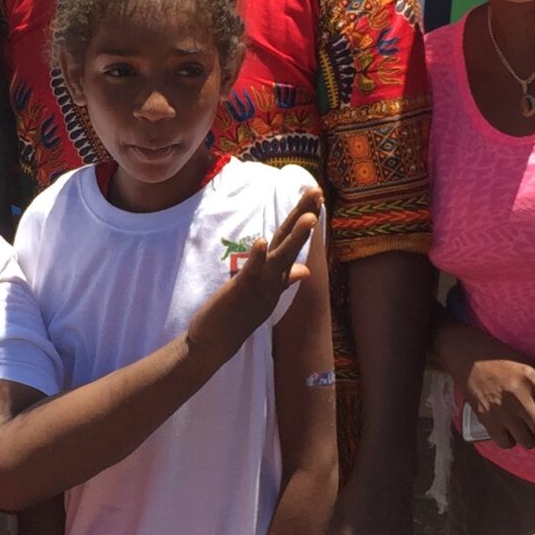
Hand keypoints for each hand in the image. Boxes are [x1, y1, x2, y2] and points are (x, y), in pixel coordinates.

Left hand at [184, 188, 321, 366]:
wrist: (216, 342)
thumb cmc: (238, 316)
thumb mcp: (265, 294)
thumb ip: (285, 280)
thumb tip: (305, 270)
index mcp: (277, 276)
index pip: (292, 242)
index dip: (303, 218)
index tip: (315, 196)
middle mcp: (274, 280)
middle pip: (291, 243)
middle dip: (304, 217)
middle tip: (318, 192)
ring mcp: (260, 287)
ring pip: (280, 258)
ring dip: (294, 238)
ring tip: (308, 216)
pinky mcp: (241, 292)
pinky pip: (251, 272)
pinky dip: (256, 257)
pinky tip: (261, 241)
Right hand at [461, 352, 534, 451]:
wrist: (469, 358)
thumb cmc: (503, 360)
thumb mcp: (529, 366)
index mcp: (532, 380)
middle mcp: (518, 397)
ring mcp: (501, 410)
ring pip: (527, 441)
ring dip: (532, 441)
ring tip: (530, 433)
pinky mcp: (486, 419)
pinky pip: (506, 443)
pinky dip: (511, 441)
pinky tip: (511, 432)